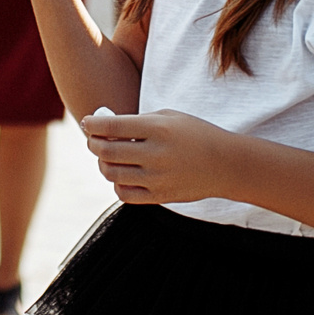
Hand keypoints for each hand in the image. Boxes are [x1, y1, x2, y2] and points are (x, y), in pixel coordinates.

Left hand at [81, 109, 234, 204]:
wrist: (226, 165)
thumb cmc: (195, 134)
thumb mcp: (169, 117)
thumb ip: (137, 120)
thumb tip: (104, 126)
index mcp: (158, 129)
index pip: (112, 126)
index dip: (93, 124)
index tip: (87, 122)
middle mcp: (156, 154)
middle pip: (107, 151)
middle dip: (93, 143)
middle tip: (93, 139)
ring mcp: (157, 178)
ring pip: (112, 173)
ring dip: (103, 163)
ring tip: (107, 156)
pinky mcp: (160, 197)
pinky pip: (124, 193)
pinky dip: (116, 183)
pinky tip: (122, 174)